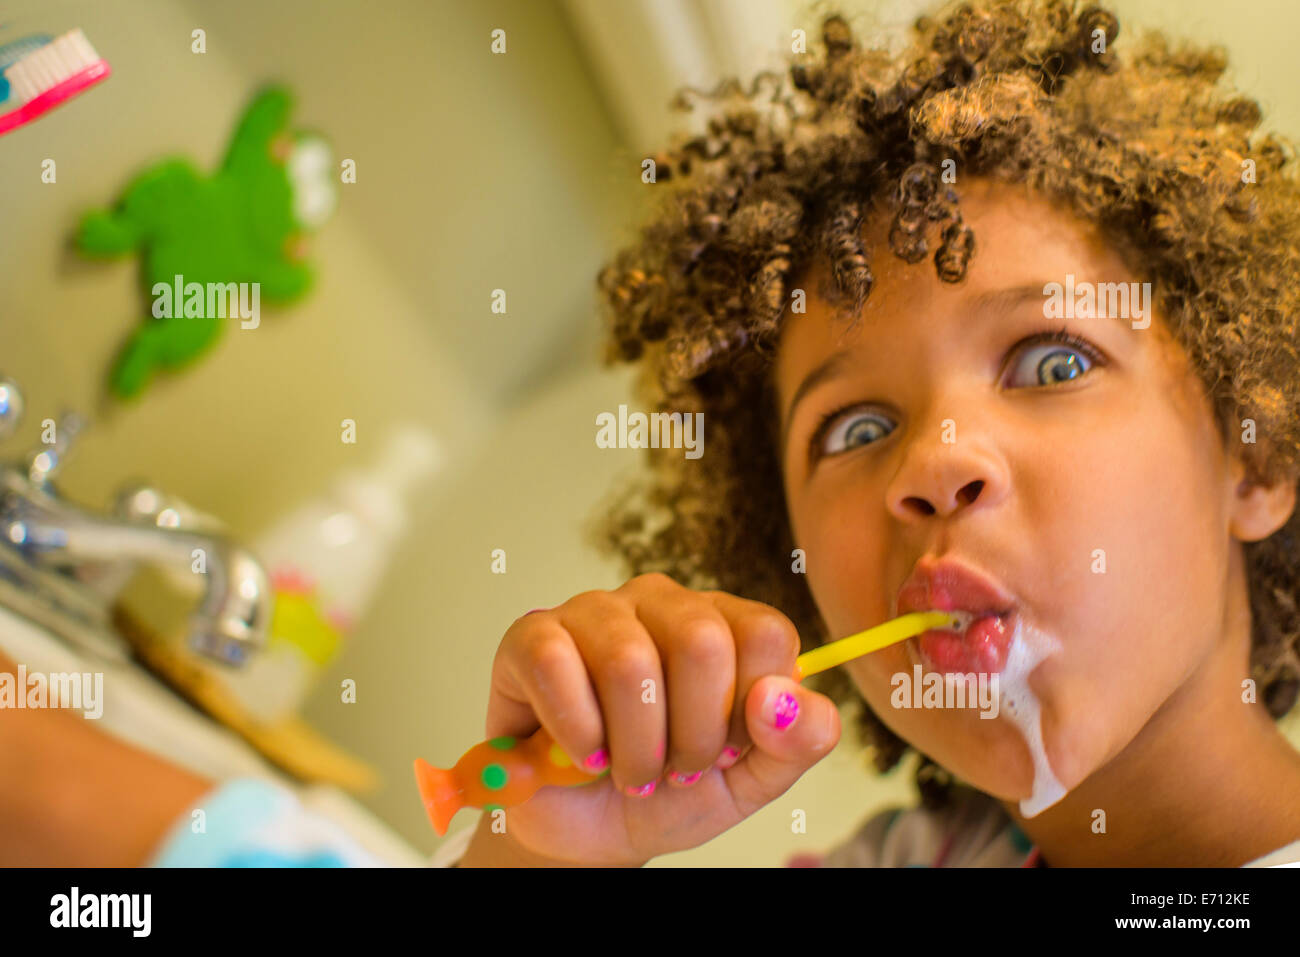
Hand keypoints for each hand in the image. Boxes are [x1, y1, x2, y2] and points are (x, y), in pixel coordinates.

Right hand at [473, 573, 839, 864]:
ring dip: (633, 747)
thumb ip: (797, 742)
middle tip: (674, 770)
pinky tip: (583, 754)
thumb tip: (788, 700)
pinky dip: (576, 732)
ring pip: (628, 662)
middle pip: (701, 642)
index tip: (726, 752)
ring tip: (628, 770)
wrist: (592, 833)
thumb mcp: (751, 780)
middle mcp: (662, 602)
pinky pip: (555, 666)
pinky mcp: (532, 637)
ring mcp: (595, 612)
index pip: (766, 634)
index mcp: (724, 622)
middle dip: (692, 736)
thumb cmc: (670, 791)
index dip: (750, 714)